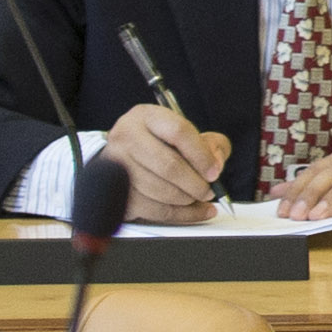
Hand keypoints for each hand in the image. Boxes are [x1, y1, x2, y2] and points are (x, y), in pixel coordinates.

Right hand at [101, 104, 225, 218]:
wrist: (123, 159)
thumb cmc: (160, 146)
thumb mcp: (187, 135)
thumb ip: (211, 144)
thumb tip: (215, 164)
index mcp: (147, 117)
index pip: (179, 132)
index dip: (201, 155)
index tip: (214, 171)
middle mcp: (127, 136)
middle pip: (169, 165)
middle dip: (195, 183)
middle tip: (209, 190)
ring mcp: (117, 164)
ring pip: (160, 190)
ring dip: (187, 199)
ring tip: (199, 198)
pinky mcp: (116, 191)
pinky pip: (153, 210)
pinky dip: (181, 214)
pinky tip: (196, 211)